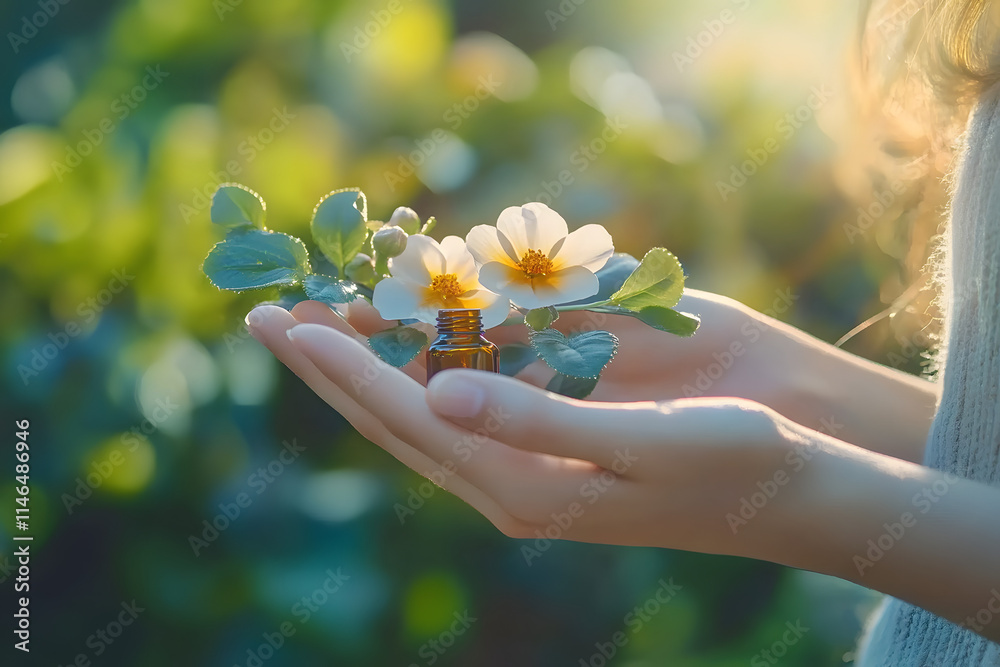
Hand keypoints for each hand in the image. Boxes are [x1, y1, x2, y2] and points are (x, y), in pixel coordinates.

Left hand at [247, 302, 801, 560]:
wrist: (795, 477)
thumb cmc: (729, 462)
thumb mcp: (636, 444)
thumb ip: (534, 420)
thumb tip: (438, 394)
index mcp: (522, 489)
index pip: (411, 422)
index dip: (348, 371)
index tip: (292, 325)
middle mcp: (512, 465)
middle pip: (397, 409)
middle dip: (333, 361)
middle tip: (266, 317)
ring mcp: (532, 436)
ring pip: (429, 388)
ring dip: (376, 345)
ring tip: (319, 303)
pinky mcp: (560, 410)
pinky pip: (482, 370)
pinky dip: (439, 336)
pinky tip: (410, 308)